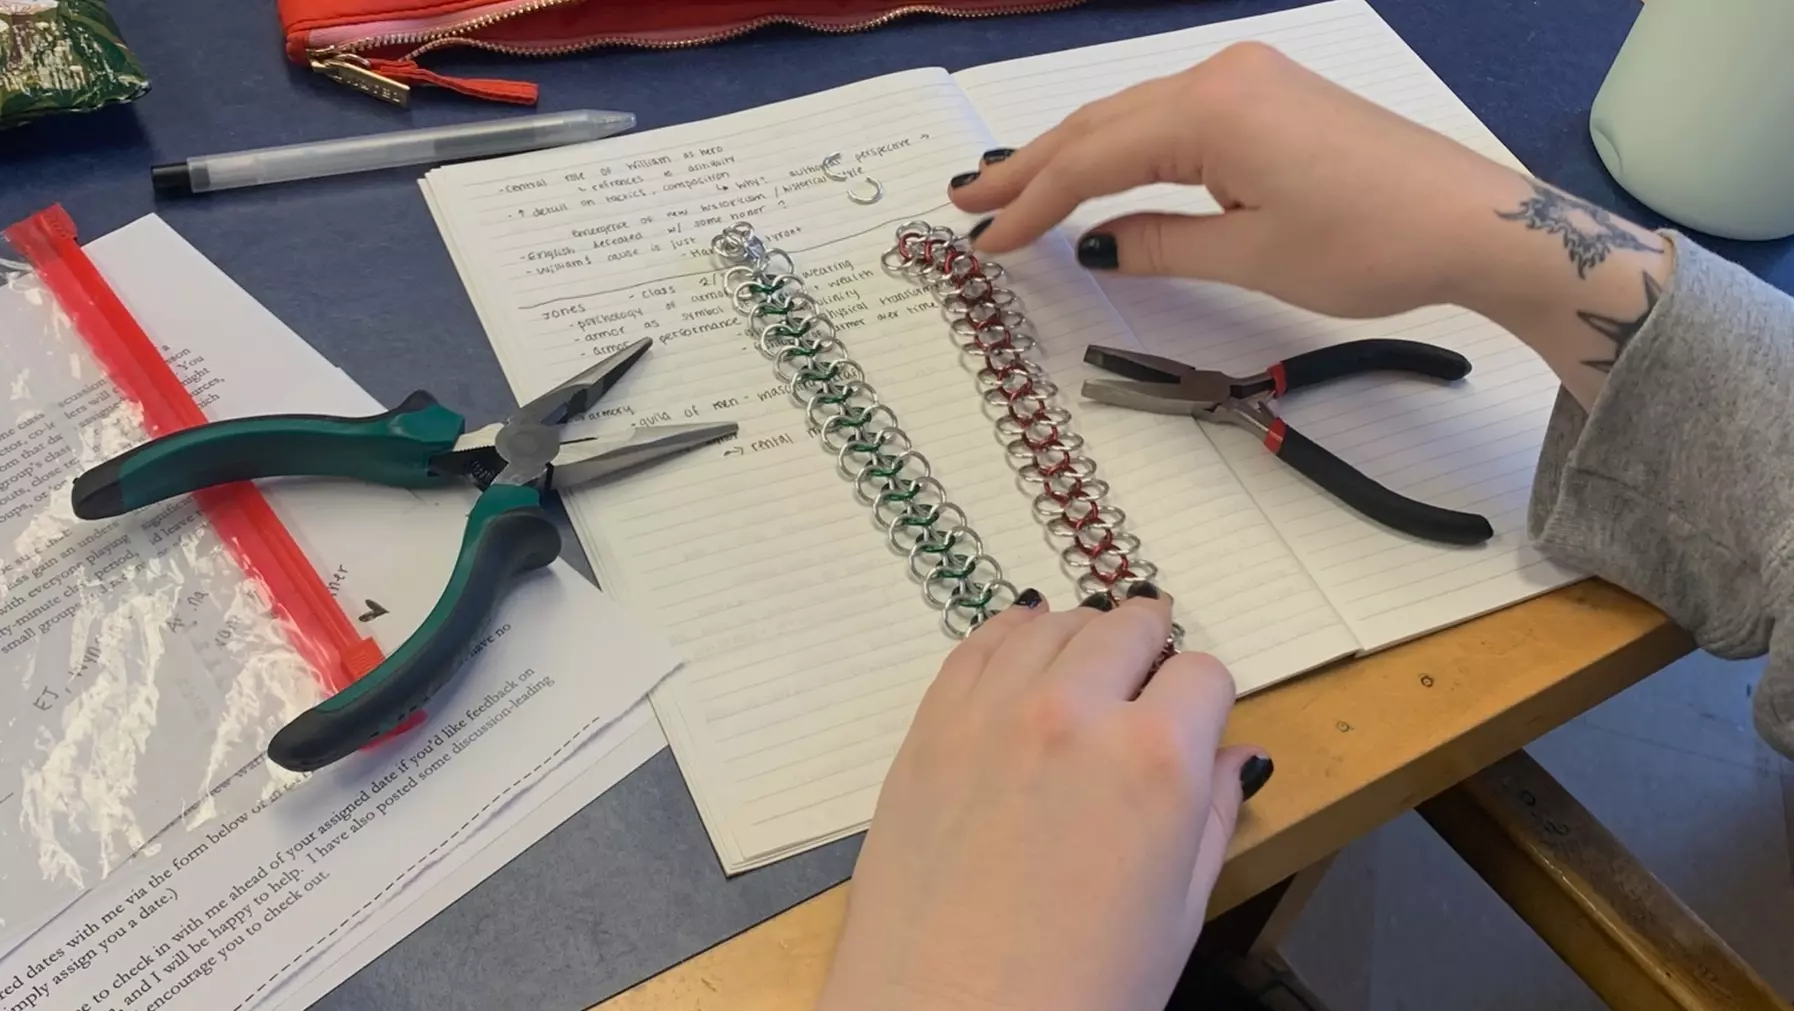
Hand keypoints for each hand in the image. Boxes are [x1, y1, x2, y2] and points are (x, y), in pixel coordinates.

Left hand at [815, 587, 1270, 1010]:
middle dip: (1151, 644)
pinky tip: (1023, 642)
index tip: (1198, 719)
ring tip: (1091, 660)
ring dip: (1083, 634)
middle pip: (1127, 626)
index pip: (1203, 673)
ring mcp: (992, 713)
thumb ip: (1212, 818)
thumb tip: (1234, 758)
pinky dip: (1010, 634)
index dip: (1208, 697)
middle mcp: (1074, 713)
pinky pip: (977, 646)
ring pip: (1053, 624)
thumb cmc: (1073, 992)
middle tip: (1151, 673)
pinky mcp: (931, 728)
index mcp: (1154, 760)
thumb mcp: (1177, 915)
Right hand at [950, 42, 1672, 408]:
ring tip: (1010, 188)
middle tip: (964, 202)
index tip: (980, 242)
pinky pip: (1171, 116)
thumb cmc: (1371, 244)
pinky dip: (1122, 146)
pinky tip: (1097, 170)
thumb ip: (1158, 243)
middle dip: (1030, 167)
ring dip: (1071, 154)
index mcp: (1209, 111)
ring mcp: (1249, 78)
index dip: (1030, 206)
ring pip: (1132, 116)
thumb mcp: (1251, 255)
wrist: (1477, 223)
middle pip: (1099, 124)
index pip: (1091, 160)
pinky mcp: (1271, 94)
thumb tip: (1094, 243)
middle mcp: (1221, 76)